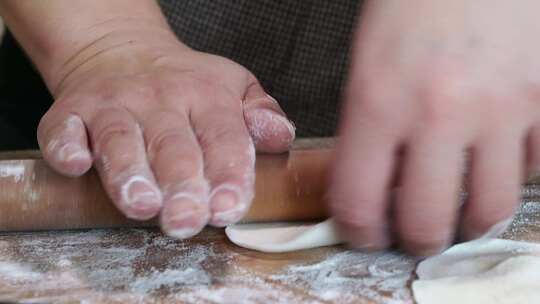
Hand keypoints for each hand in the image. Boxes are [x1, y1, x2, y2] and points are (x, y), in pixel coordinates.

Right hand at [37, 28, 294, 237]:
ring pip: (120, 140)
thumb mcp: (234, 86)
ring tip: (143, 205)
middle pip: (173, 146)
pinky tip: (76, 165)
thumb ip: (262, 112)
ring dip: (130, 173)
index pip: (224, 138)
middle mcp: (159, 99)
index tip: (229, 208)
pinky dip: (66, 147)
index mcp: (206, 97)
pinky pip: (64, 129)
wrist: (121, 51)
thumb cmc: (186, 82)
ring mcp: (112, 104)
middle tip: (187, 220)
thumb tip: (279, 136)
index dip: (229, 174)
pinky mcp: (70, 111)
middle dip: (181, 185)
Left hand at [330, 0, 539, 255]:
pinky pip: (535, 169)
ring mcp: (498, 109)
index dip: (358, 231)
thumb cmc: (411, 2)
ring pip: (489, 209)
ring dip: (468, 224)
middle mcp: (438, 113)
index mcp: (379, 101)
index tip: (364, 233)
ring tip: (457, 215)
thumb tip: (374, 182)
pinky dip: (513, 178)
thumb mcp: (366, 62)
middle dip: (415, 241)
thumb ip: (368, 128)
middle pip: (426, 222)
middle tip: (412, 235)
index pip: (358, 200)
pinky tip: (496, 165)